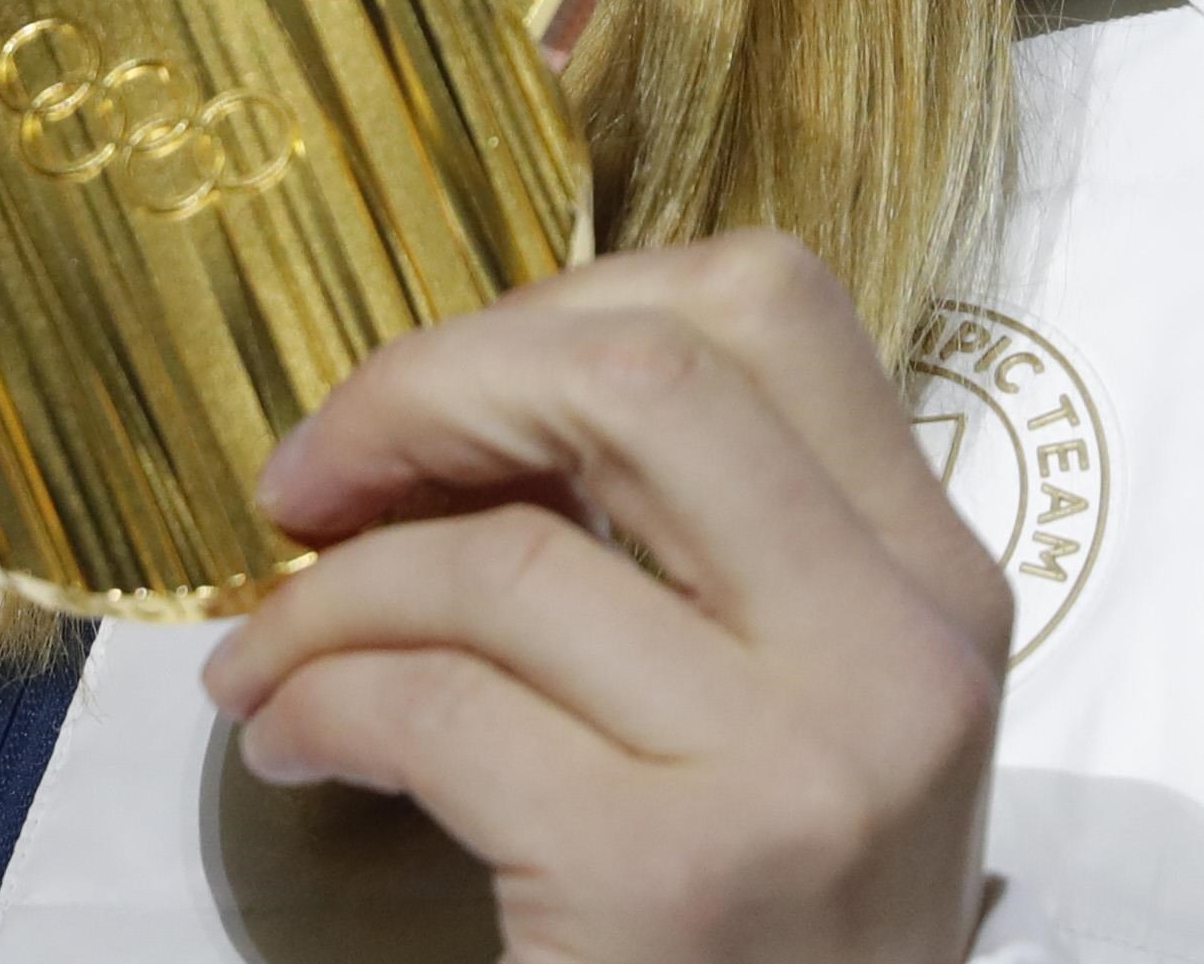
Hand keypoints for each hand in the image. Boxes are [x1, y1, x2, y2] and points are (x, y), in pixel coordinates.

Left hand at [203, 234, 1009, 963]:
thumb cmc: (766, 928)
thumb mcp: (796, 705)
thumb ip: (696, 543)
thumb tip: (458, 402)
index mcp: (932, 574)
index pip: (763, 302)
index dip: (563, 307)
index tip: (444, 393)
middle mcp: (898, 652)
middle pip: (638, 376)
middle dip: (431, 391)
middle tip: (315, 477)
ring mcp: (800, 769)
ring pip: (507, 554)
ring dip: (333, 589)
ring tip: (271, 652)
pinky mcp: (676, 887)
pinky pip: (437, 709)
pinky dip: (320, 699)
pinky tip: (289, 737)